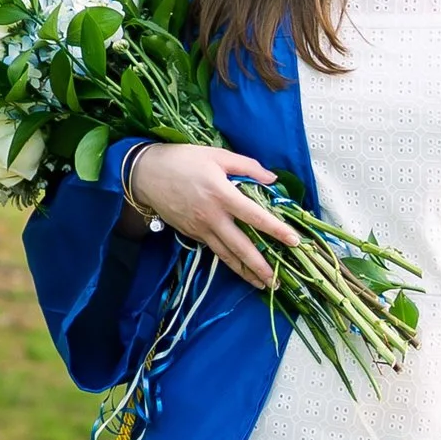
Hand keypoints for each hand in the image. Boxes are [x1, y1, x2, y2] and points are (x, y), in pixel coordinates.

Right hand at [127, 141, 282, 289]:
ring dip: (245, 273)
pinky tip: (239, 267)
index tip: (294, 241)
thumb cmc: (183, 160)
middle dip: (261, 266)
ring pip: (226, 256)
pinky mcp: (191, 234)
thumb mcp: (217, 155)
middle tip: (278, 282)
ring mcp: (200, 229)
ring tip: (261, 285)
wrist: (146, 173)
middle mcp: (212, 216)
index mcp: (222, 194)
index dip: (276, 230)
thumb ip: (247, 166)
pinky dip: (228, 261)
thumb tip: (272, 178)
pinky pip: (213, 249)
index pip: (255, 216)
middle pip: (241, 247)